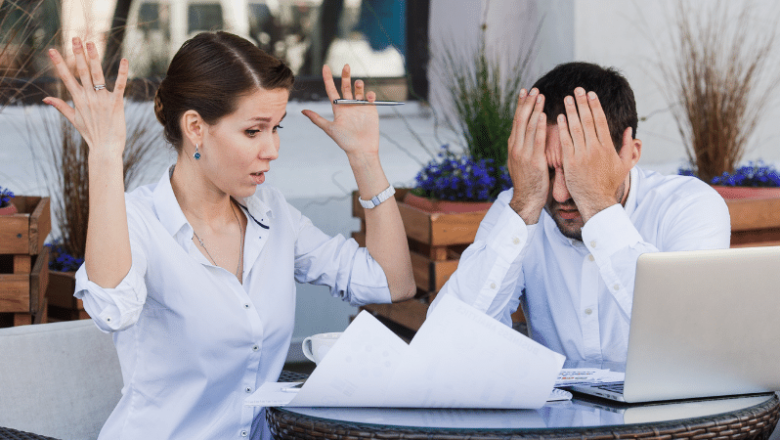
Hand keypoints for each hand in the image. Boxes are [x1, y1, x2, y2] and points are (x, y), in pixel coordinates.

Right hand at [43, 38, 128, 160]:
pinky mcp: (116, 104)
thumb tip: (46, 98)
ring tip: (91, 43)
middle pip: (81, 72)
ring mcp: (102, 100)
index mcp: (78, 100)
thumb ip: (61, 106)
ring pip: (97, 75)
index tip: (52, 50)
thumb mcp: (74, 119)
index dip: (59, 64)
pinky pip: (120, 85)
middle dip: (77, 54)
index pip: (66, 78)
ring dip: (94, 58)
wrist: (105, 149)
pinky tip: (124, 60)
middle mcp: (89, 97)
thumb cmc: (91, 134)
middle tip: (75, 38)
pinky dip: (122, 72)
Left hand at [302, 65, 379, 159]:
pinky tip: (368, 96)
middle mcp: (348, 105)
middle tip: (346, 65)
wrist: (361, 149)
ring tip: (358, 83)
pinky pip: (369, 98)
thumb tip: (302, 111)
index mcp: (338, 108)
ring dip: (358, 84)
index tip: (325, 67)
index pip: (331, 90)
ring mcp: (360, 106)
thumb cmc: (344, 141)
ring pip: (358, 90)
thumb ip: (316, 119)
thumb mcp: (329, 129)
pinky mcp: (370, 109)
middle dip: (346, 75)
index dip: (328, 78)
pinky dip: (370, 94)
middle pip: (346, 86)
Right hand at [507, 88, 548, 224]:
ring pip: (527, 127)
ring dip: (533, 109)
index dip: (521, 105)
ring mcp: (522, 154)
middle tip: (532, 88)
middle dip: (526, 103)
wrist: (526, 200)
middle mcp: (515, 148)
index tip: (525, 91)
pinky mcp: (533, 162)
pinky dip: (538, 127)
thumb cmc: (530, 182)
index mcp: (513, 146)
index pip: (517, 121)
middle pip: (520, 120)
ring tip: (539, 95)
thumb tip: (532, 135)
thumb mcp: (524, 162)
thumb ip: (527, 147)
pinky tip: (542, 115)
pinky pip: (536, 140)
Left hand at [557, 88, 626, 221]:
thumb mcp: (623, 165)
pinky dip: (563, 129)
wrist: (597, 201)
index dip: (595, 106)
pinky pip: (565, 142)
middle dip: (582, 103)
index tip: (591, 94)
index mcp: (608, 147)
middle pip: (588, 120)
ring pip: (576, 128)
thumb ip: (626, 147)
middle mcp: (595, 148)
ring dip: (571, 111)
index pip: (600, 121)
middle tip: (577, 89)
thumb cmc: (609, 184)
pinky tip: (559, 118)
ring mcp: (582, 155)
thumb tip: (629, 130)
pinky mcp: (571, 163)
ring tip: (566, 99)